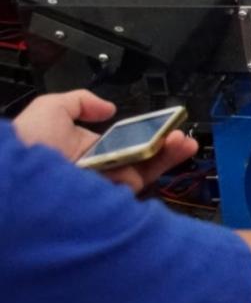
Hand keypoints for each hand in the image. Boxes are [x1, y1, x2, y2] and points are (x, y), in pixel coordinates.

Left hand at [12, 90, 198, 193]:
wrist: (17, 178)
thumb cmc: (26, 145)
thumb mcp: (51, 109)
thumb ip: (81, 101)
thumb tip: (108, 108)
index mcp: (87, 150)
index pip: (125, 140)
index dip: (146, 130)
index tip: (163, 121)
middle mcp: (100, 170)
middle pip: (142, 157)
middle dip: (165, 144)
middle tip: (181, 134)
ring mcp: (107, 187)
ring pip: (146, 171)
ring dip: (168, 154)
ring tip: (182, 141)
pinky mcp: (112, 201)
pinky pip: (139, 186)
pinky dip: (157, 169)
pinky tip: (167, 151)